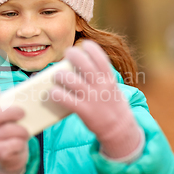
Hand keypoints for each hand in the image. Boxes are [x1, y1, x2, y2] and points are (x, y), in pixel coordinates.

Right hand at [0, 86, 30, 173]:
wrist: (10, 161)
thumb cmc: (13, 135)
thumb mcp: (11, 122)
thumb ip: (15, 110)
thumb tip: (34, 100)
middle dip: (11, 112)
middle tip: (23, 113)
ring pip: (8, 130)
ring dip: (22, 130)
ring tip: (26, 132)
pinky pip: (14, 144)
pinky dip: (22, 142)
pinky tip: (21, 143)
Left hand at [49, 39, 141, 158]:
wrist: (120, 129)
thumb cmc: (112, 105)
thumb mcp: (113, 88)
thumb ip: (100, 77)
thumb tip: (79, 66)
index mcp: (109, 79)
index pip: (100, 57)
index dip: (91, 48)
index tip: (83, 44)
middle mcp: (101, 86)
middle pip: (83, 63)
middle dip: (72, 55)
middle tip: (67, 54)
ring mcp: (91, 98)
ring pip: (70, 79)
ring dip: (60, 75)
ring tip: (57, 75)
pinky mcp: (83, 111)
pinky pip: (65, 98)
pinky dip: (56, 93)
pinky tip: (52, 92)